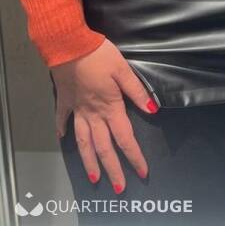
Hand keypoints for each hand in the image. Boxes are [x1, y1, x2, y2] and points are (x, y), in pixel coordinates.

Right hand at [51, 37, 157, 192]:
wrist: (69, 45)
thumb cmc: (99, 55)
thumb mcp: (123, 69)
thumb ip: (136, 91)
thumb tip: (152, 110)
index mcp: (110, 107)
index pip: (125, 138)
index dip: (135, 156)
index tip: (142, 172)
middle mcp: (93, 114)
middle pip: (104, 148)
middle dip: (113, 169)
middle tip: (119, 188)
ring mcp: (77, 109)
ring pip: (83, 141)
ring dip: (89, 161)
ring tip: (93, 177)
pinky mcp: (64, 100)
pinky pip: (62, 119)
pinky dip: (62, 129)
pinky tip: (62, 138)